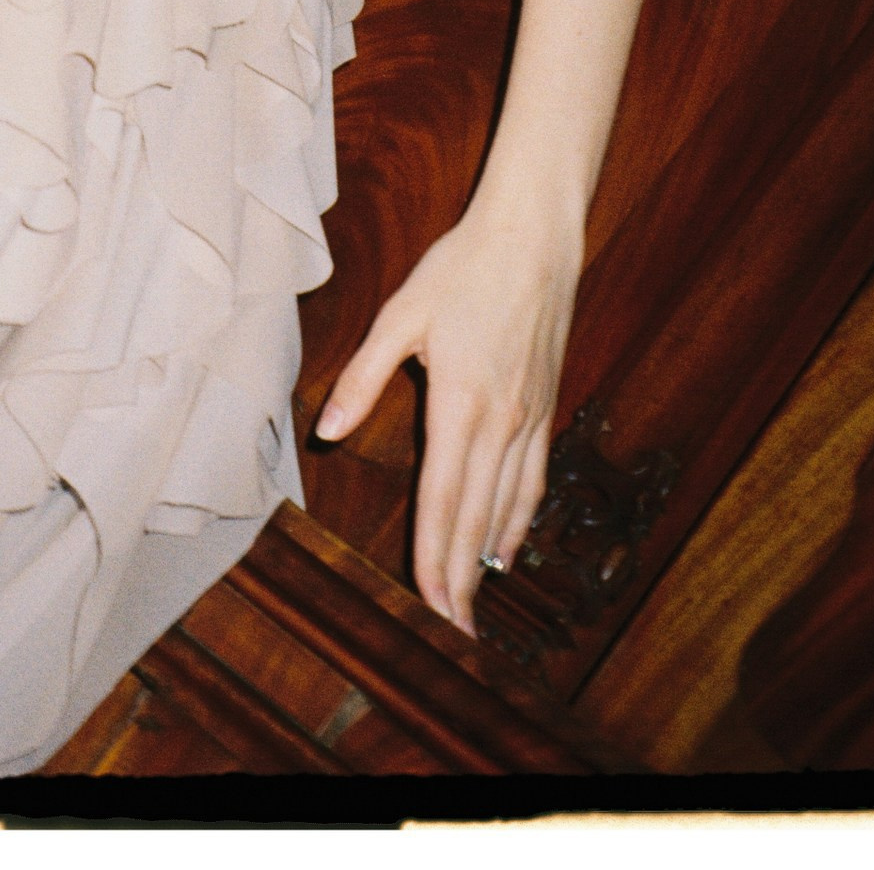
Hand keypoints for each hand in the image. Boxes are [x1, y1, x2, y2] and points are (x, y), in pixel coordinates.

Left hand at [312, 203, 581, 633]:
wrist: (535, 238)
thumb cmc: (462, 269)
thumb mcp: (401, 313)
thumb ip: (364, 375)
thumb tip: (328, 430)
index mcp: (460, 401)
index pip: (442, 495)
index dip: (433, 553)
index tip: (428, 603)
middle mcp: (500, 420)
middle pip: (476, 514)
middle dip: (461, 578)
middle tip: (454, 634)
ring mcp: (529, 416)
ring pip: (508, 504)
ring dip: (488, 558)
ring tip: (474, 605)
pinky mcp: (545, 406)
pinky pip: (532, 478)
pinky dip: (519, 519)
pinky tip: (508, 546)